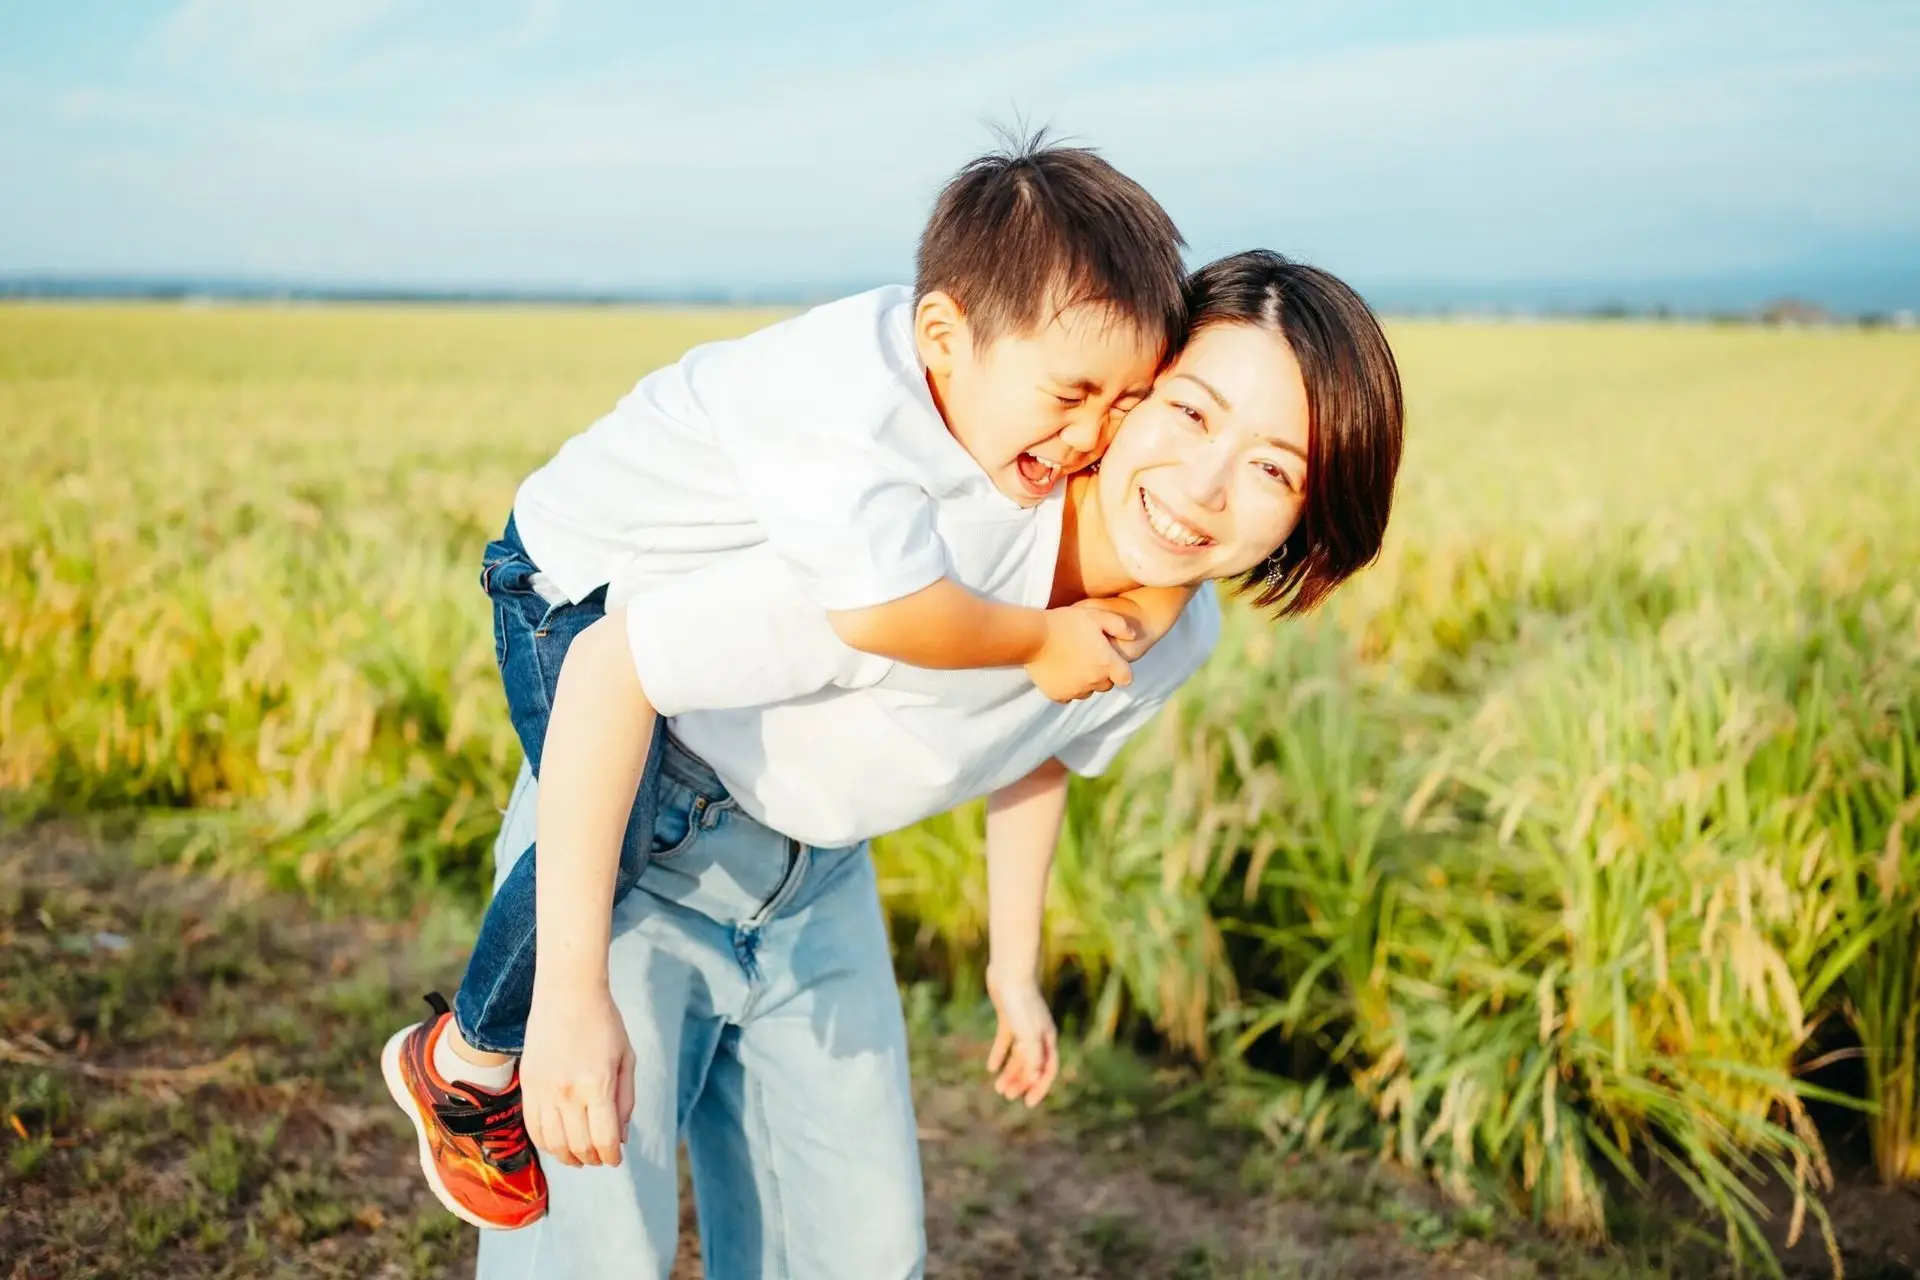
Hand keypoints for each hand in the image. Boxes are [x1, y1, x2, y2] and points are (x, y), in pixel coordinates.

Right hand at [521, 981, 633, 1167]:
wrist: (568, 993)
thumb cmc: (604, 1023)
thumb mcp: (626, 1059)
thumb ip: (625, 1101)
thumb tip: (620, 1138)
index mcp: (597, 1085)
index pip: (603, 1140)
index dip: (611, 1157)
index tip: (615, 1158)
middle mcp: (568, 1092)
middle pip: (578, 1146)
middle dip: (593, 1159)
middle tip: (600, 1159)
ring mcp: (543, 1090)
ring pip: (552, 1143)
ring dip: (568, 1157)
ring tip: (580, 1157)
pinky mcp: (527, 1084)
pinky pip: (532, 1126)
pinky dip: (545, 1143)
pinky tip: (557, 1144)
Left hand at [985, 967, 1059, 1107]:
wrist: (1010, 972)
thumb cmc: (1021, 1003)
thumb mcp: (1028, 1033)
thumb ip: (1033, 1056)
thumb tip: (1036, 1078)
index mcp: (1048, 1038)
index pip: (1048, 1069)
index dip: (1040, 1087)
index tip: (1028, 1103)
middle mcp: (1038, 1034)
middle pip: (1032, 1064)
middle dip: (1021, 1082)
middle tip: (1006, 1095)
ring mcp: (1023, 1026)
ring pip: (1018, 1055)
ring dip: (1010, 1072)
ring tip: (998, 1087)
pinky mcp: (1009, 1018)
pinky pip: (1005, 1041)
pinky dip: (999, 1054)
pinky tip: (991, 1067)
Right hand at [1024, 603, 1134, 702]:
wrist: (1033, 636)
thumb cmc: (1066, 623)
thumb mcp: (1096, 615)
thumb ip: (1119, 625)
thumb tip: (1134, 636)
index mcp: (1106, 664)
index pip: (1125, 678)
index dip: (1120, 669)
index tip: (1111, 660)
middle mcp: (1094, 681)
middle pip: (1106, 685)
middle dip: (1102, 674)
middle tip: (1089, 657)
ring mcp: (1075, 690)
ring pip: (1087, 691)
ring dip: (1085, 681)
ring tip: (1073, 663)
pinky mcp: (1057, 695)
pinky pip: (1068, 696)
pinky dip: (1067, 687)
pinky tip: (1060, 671)